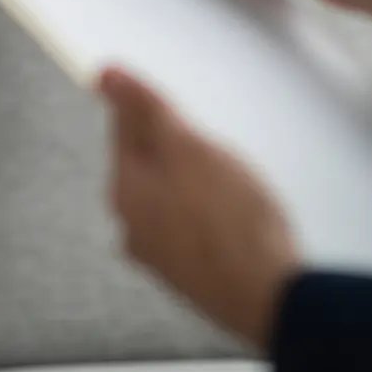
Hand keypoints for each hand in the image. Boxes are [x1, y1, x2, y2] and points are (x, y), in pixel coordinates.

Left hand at [97, 66, 298, 348]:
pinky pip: (191, 229)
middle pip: (147, 166)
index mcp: (124, 189)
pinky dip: (207, 216)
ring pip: (170, 199)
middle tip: (215, 146)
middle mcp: (132, 225)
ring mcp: (159, 256)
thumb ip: (144, 109)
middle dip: (177, 149)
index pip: (124, 129)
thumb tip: (103, 75)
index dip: (151, 108)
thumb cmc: (229, 218)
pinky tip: (235, 217)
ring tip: (231, 183)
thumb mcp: (186, 146)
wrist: (268, 296)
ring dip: (194, 184)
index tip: (178, 104)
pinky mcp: (189, 275)